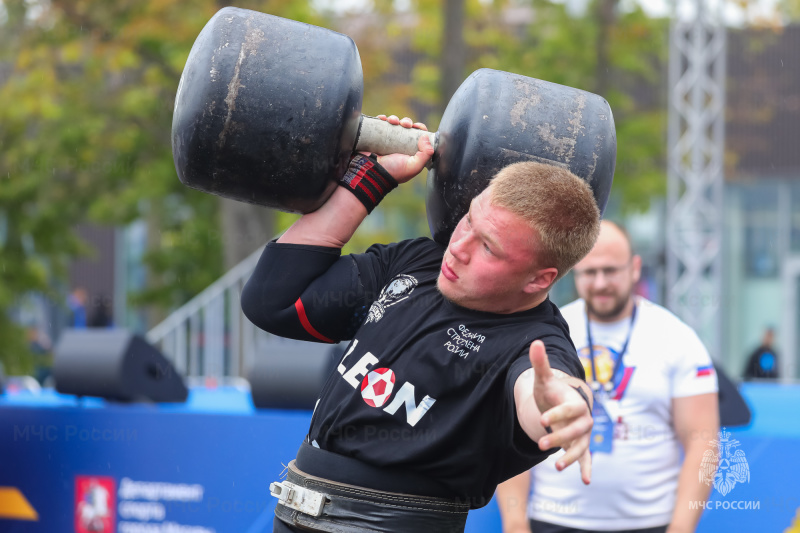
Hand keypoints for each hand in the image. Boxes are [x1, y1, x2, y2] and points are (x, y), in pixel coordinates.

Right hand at [371, 114, 433, 182]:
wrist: (373, 172)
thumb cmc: (393, 172)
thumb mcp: (414, 166)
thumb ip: (425, 154)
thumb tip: (426, 137)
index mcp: (411, 151)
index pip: (419, 135)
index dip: (420, 128)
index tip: (417, 126)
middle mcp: (400, 145)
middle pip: (406, 127)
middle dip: (407, 122)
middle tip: (405, 124)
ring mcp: (388, 141)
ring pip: (394, 124)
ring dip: (394, 119)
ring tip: (392, 121)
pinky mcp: (377, 138)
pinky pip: (380, 124)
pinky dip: (382, 119)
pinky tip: (382, 119)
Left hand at [529, 340, 592, 484]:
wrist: (561, 403)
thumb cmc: (552, 391)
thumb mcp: (544, 379)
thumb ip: (540, 363)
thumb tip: (535, 342)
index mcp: (576, 402)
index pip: (571, 409)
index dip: (558, 414)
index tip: (541, 419)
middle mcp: (584, 419)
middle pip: (577, 430)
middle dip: (560, 437)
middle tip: (540, 443)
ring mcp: (583, 434)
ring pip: (582, 446)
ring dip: (571, 457)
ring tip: (557, 468)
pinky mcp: (580, 445)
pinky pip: (586, 458)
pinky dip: (586, 468)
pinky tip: (586, 481)